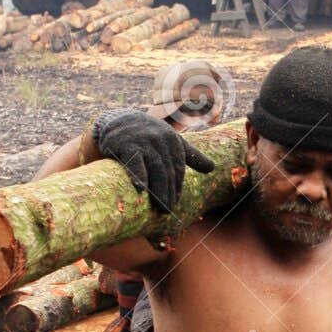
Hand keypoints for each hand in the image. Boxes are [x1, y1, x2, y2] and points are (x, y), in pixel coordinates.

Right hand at [92, 109, 213, 213]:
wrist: (118, 121)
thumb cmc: (149, 136)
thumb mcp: (171, 142)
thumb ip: (191, 155)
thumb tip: (212, 168)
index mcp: (173, 140)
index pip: (178, 168)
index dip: (177, 187)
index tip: (176, 202)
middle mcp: (160, 139)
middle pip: (167, 171)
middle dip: (169, 193)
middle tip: (167, 211)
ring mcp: (143, 141)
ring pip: (155, 169)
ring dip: (158, 190)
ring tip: (159, 208)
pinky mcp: (126, 144)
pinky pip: (134, 162)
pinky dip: (138, 175)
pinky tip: (140, 189)